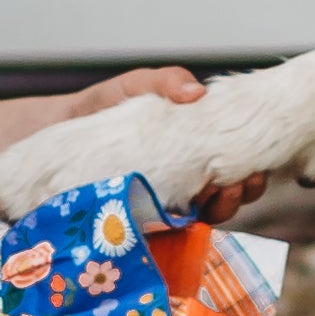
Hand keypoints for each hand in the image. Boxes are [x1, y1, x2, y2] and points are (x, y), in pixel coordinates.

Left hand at [51, 68, 269, 220]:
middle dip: (245, 190)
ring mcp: (170, 203)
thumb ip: (166, 81)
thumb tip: (196, 93)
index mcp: (198, 147)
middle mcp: (191, 178)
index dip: (255, 167)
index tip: (255, 165)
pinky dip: (187, 227)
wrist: (59, 131)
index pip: (241, 164)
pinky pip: (175, 234)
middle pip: (234, 194)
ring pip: (212, 216)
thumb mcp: (139, 85)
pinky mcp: (145, 223)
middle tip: (236, 181)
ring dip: (222, 207)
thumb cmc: (104, 107)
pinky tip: (186, 214)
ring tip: (213, 195)